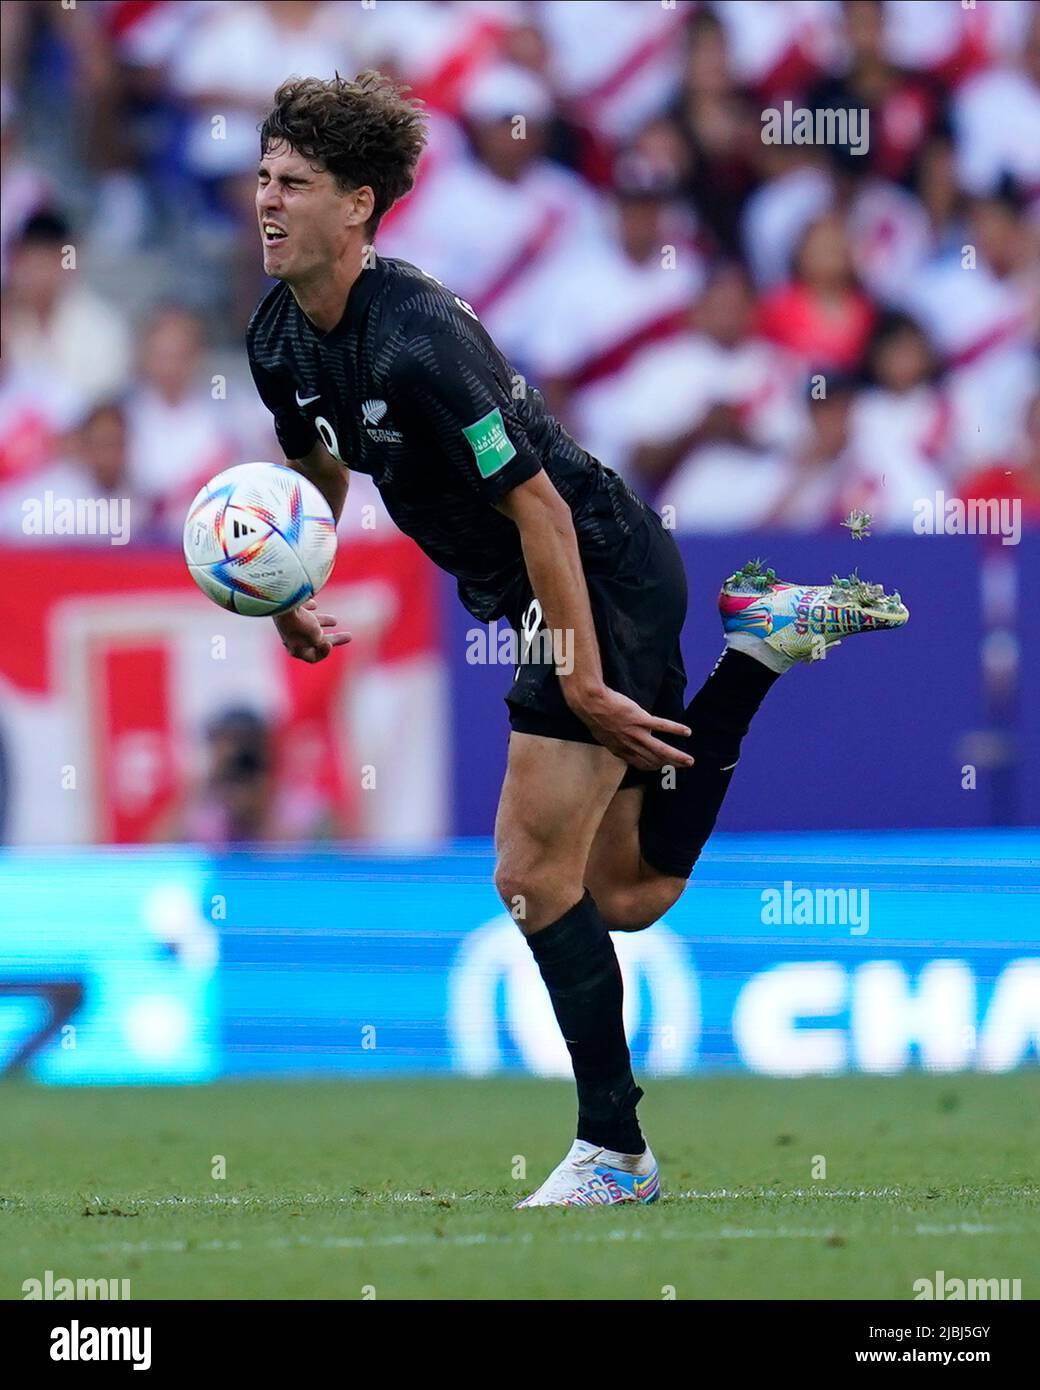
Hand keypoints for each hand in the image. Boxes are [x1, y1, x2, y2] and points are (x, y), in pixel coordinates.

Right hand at [273, 598, 350, 663]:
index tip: (329, 644)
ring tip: (335, 621)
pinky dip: (308, 608)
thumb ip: (322, 641)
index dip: (325, 653)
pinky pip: (300, 610)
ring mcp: (288, 623)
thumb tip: (324, 641)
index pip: (313, 657)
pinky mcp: (287, 609)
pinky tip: (313, 605)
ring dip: (322, 623)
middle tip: (349, 636)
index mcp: (296, 649)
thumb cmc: (301, 624)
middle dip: (333, 639)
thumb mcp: (317, 638)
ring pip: (308, 625)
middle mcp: (291, 638)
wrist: (283, 603)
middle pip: (315, 641)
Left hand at [566, 683, 693, 771]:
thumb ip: (615, 742)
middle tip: (683, 766)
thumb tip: (620, 746)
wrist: (590, 703)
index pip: (640, 764)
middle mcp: (630, 745)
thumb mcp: (602, 735)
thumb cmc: (594, 715)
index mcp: (620, 749)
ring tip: (689, 761)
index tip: (661, 768)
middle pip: (654, 760)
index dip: (652, 767)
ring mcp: (636, 733)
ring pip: (660, 749)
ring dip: (676, 757)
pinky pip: (661, 726)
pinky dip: (675, 729)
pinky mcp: (640, 719)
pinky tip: (686, 731)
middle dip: (669, 765)